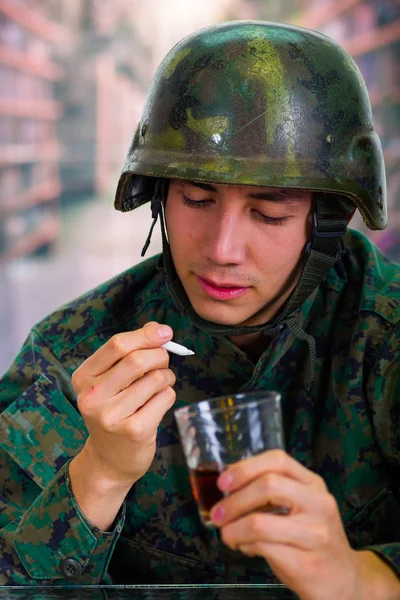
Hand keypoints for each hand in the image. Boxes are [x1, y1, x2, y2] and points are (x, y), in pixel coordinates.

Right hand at [71, 322, 175, 487]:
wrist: (109, 460)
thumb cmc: (115, 410)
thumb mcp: (111, 380)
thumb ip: (130, 351)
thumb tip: (157, 328)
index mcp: (83, 378)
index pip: (117, 345)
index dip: (145, 335)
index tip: (165, 332)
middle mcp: (93, 397)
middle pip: (138, 360)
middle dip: (160, 355)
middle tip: (164, 362)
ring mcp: (112, 416)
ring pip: (156, 378)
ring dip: (166, 377)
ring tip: (159, 386)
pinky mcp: (134, 430)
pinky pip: (165, 397)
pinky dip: (168, 395)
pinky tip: (157, 404)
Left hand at [210, 450, 362, 599]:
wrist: (344, 579)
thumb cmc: (311, 539)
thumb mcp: (300, 506)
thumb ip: (272, 491)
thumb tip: (229, 486)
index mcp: (313, 484)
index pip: (278, 460)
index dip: (245, 468)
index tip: (223, 482)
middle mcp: (318, 504)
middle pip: (268, 485)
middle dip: (234, 500)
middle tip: (218, 514)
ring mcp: (316, 534)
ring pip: (260, 522)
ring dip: (234, 529)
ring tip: (227, 534)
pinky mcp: (307, 563)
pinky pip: (264, 548)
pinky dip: (246, 546)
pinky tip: (246, 547)